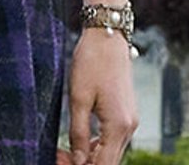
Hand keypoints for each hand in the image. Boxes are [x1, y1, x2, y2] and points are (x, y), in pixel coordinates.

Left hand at [67, 28, 137, 164]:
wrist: (107, 37)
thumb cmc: (91, 62)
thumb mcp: (78, 97)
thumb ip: (78, 132)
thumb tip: (78, 160)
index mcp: (118, 126)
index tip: (60, 160)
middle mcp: (129, 127)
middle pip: (108, 162)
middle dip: (84, 163)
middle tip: (59, 155)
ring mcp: (130, 120)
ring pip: (111, 152)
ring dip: (90, 156)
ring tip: (65, 149)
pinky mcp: (126, 113)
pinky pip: (113, 139)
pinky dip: (98, 145)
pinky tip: (80, 140)